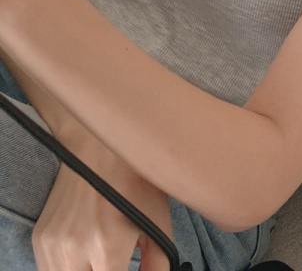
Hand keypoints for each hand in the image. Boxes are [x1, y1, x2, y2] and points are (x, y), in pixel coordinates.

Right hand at [32, 141, 173, 270]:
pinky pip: (51, 268)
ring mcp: (53, 245)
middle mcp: (75, 249)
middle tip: (116, 263)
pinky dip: (69, 267)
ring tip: (101, 257)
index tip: (130, 268)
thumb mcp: (158, 219)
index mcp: (108, 247)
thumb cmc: (135, 180)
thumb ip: (158, 261)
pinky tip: (85, 252)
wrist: (97, 147)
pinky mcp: (40, 238)